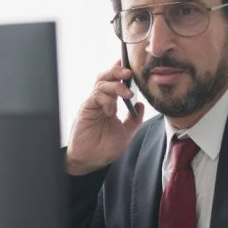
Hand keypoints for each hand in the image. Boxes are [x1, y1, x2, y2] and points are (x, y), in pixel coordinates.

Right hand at [65, 61, 143, 175]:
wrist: (91, 161)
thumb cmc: (105, 148)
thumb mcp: (126, 133)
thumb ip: (134, 119)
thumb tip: (141, 105)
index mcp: (109, 104)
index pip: (114, 82)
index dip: (120, 71)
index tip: (131, 65)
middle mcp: (100, 101)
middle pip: (106, 77)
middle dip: (117, 71)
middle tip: (129, 73)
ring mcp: (92, 104)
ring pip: (101, 83)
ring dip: (116, 86)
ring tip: (127, 95)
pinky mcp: (86, 109)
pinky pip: (96, 96)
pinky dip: (106, 100)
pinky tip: (111, 111)